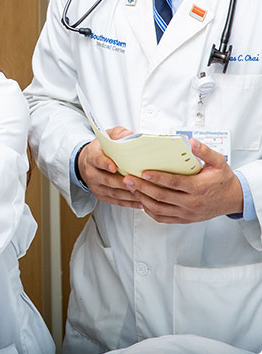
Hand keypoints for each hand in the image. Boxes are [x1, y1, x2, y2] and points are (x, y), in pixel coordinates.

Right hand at [78, 126, 142, 208]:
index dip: (105, 164)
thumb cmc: (100, 150)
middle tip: (134, 183)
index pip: (97, 160)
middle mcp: (91, 173)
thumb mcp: (107, 136)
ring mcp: (96, 186)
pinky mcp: (101, 195)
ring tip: (143, 195)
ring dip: (128, 195)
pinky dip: (128, 203)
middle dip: (121, 183)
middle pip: (107, 180)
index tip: (113, 167)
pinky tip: (141, 203)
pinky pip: (115, 202)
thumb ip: (118, 134)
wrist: (85, 163)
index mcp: (92, 156)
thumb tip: (129, 134)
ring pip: (113, 193)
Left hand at [122, 139, 243, 223]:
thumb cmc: (223, 179)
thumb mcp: (219, 162)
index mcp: (198, 188)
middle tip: (128, 179)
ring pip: (159, 209)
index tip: (143, 172)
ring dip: (143, 199)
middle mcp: (191, 203)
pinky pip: (163, 218)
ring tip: (131, 188)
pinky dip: (150, 211)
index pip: (174, 183)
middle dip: (142, 187)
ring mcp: (187, 213)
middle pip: (162, 196)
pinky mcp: (184, 219)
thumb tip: (192, 142)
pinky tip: (142, 201)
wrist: (233, 199)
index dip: (157, 177)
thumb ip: (205, 151)